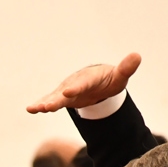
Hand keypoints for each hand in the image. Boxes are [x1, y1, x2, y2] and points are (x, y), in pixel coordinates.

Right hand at [26, 52, 141, 113]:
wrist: (97, 81)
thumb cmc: (109, 79)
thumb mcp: (119, 77)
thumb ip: (125, 69)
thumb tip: (137, 56)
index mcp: (89, 78)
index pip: (83, 83)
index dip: (76, 88)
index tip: (68, 92)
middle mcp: (74, 83)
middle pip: (64, 92)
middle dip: (56, 99)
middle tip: (47, 106)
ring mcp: (66, 90)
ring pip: (54, 97)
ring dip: (45, 103)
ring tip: (34, 109)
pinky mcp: (61, 97)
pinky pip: (49, 101)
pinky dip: (40, 105)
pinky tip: (30, 109)